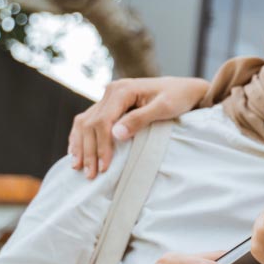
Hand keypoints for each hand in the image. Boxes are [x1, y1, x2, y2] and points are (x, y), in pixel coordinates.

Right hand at [68, 76, 211, 178]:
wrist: (186, 89)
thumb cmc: (179, 98)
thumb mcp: (164, 108)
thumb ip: (140, 119)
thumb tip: (115, 134)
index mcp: (122, 90)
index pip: (103, 121)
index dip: (101, 146)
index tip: (104, 167)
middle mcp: (111, 91)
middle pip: (90, 123)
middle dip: (89, 150)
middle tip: (90, 174)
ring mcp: (109, 96)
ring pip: (85, 122)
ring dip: (80, 145)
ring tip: (77, 167)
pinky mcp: (111, 103)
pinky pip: (89, 120)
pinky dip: (81, 136)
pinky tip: (77, 151)